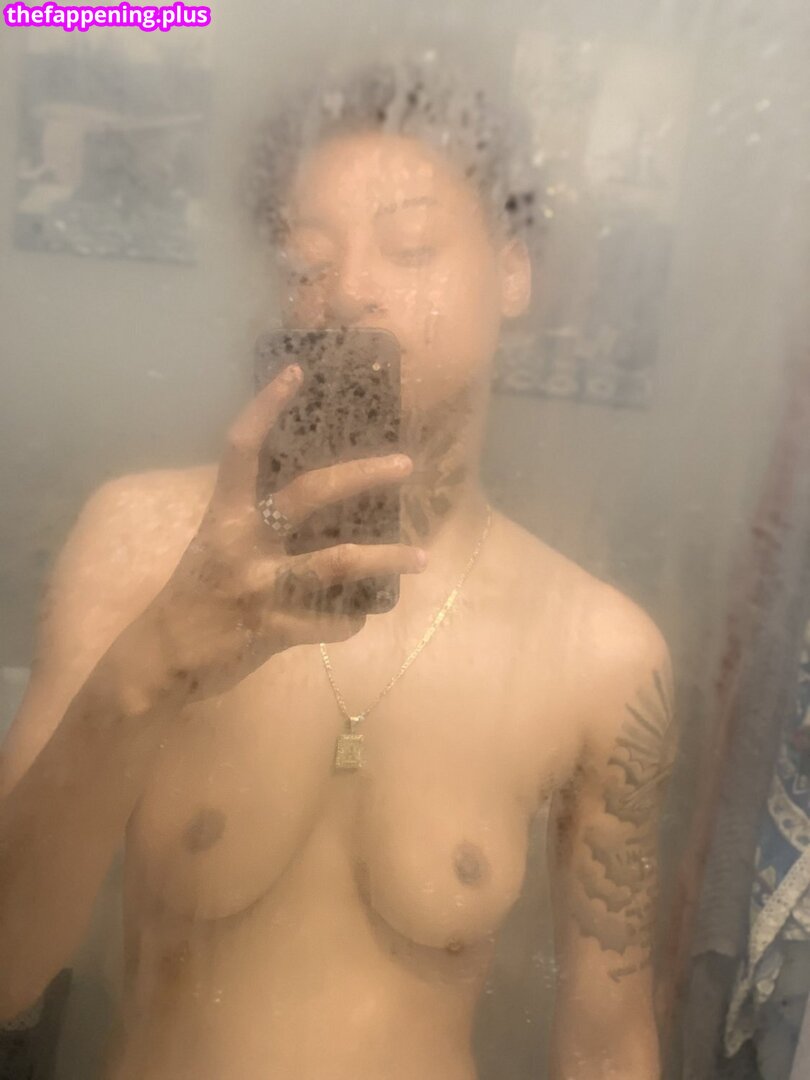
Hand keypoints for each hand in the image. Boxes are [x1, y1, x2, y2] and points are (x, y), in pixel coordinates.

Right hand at [129, 364, 425, 704]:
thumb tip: (317, 504)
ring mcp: (257, 586)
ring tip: (422, 557)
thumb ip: (255, 524)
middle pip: (308, 494)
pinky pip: (329, 622)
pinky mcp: (270, 629)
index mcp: (223, 516)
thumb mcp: (215, 547)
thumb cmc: (194, 596)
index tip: (296, 371)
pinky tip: (360, 616)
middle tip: (405, 465)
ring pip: (336, 564)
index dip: (265, 406)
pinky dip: (351, 619)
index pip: (241, 448)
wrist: (160, 659)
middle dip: (362, 475)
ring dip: (386, 560)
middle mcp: (241, 543)